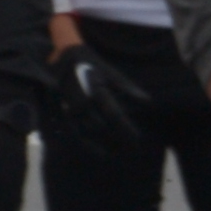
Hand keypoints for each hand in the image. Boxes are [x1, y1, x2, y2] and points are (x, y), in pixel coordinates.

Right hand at [44, 42, 145, 157]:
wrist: (63, 57)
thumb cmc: (91, 64)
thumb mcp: (111, 73)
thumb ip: (128, 88)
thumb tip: (147, 101)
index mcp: (96, 91)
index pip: (114, 116)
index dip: (126, 130)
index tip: (137, 140)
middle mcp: (82, 102)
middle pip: (102, 128)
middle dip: (118, 140)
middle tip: (132, 149)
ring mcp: (70, 108)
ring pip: (88, 133)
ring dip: (104, 145)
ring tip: (120, 153)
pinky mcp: (63, 111)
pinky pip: (75, 132)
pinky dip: (88, 144)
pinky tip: (101, 152)